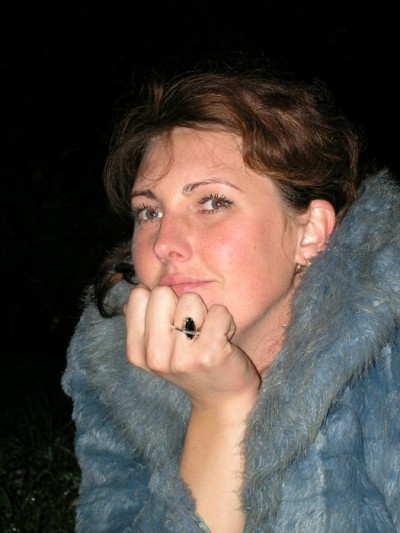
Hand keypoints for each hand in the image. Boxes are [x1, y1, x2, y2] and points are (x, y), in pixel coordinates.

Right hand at [125, 285, 260, 409]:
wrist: (222, 399)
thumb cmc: (191, 363)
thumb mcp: (158, 348)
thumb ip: (146, 320)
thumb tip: (139, 290)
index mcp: (137, 352)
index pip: (138, 296)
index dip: (161, 303)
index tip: (172, 324)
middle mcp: (154, 356)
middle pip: (162, 293)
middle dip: (181, 305)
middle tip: (192, 329)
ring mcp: (181, 358)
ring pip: (191, 299)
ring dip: (205, 313)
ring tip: (207, 335)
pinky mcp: (210, 354)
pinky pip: (218, 311)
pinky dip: (225, 320)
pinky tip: (224, 339)